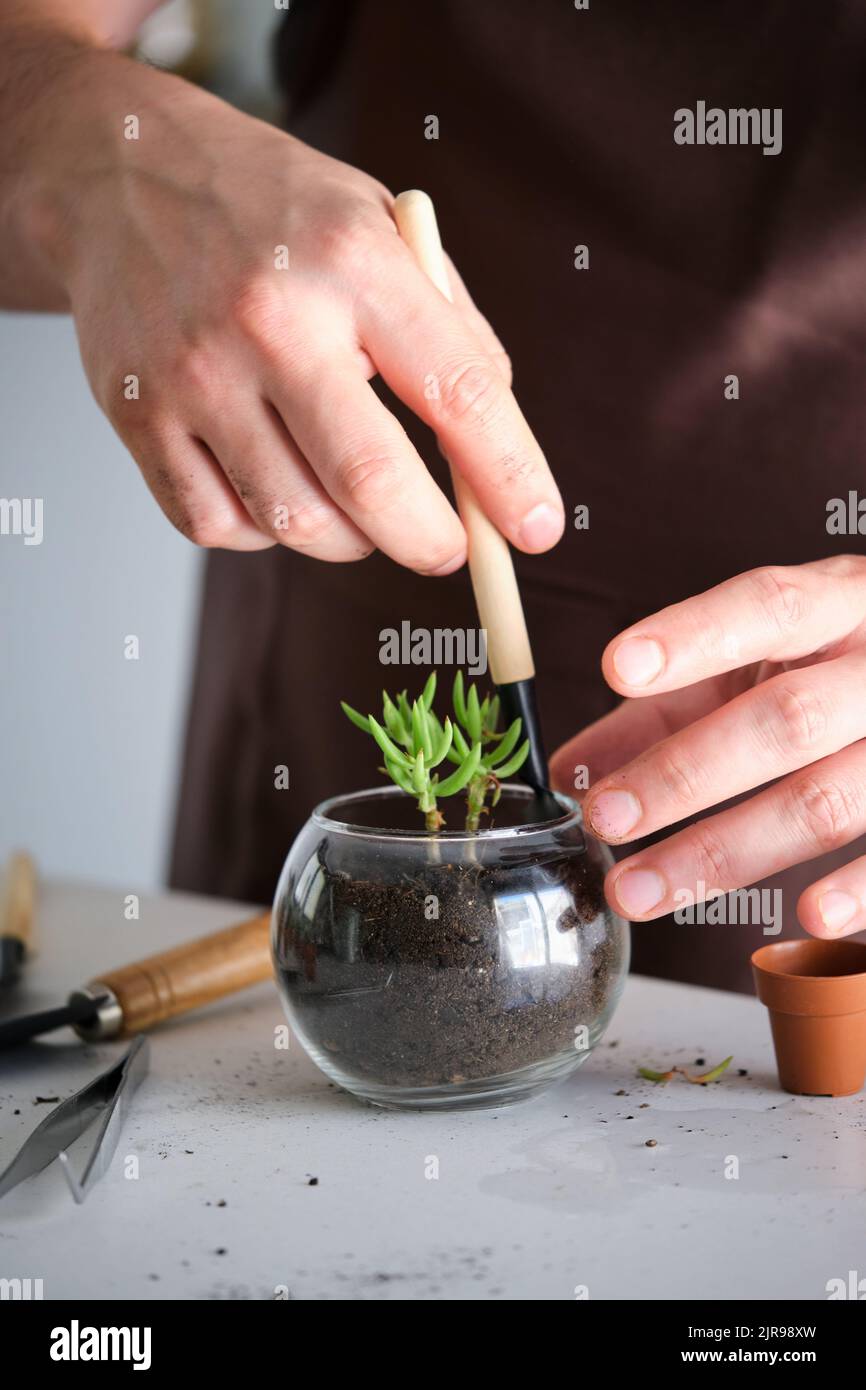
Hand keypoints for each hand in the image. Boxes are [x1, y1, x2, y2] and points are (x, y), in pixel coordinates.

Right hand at [32, 56, 562, 564]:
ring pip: (294, 520)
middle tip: (448, 549)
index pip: (458, 392)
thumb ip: (450, 331)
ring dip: (349, 540)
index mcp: (352, 259)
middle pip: (369, 482)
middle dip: (429, 541)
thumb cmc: (271, 211)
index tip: (535, 529)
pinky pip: (218, 523)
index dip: (509, 476)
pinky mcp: (137, 416)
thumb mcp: (380, 227)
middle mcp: (269, 320)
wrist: (116, 172)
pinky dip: (265, 530)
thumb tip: (493, 452)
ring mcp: (192, 374)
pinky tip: (279, 486)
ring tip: (360, 506)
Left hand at [551, 556, 865, 938]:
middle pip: (788, 719)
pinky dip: (858, 891)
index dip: (695, 637)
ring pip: (826, 801)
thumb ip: (662, 709)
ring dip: (724, 853)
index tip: (617, 667)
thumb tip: (570, 770)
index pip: (768, 607)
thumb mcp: (753, 664)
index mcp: (838, 605)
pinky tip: (806, 918)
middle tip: (604, 815)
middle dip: (685, 774)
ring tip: (639, 889)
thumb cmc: (832, 669)